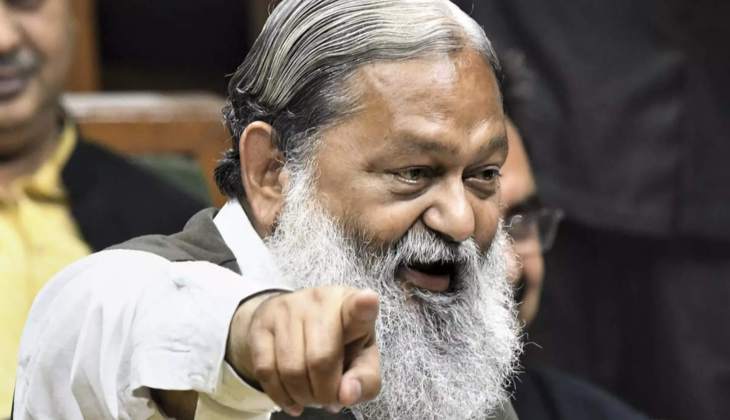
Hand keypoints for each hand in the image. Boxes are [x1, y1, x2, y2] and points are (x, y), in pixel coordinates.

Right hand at [226, 287, 380, 415]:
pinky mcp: (261, 323)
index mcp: (351, 307)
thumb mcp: (362, 360)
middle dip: (325, 393)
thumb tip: (346, 395)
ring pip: (291, 369)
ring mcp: (287, 309)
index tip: (368, 301)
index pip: (358, 306)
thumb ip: (365, 381)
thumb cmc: (338, 343)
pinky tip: (292, 401)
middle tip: (327, 399)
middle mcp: (320, 301)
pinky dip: (280, 396)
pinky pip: (266, 371)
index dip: (363, 305)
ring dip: (302, 396)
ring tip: (310, 397)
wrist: (291, 323)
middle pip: (321, 359)